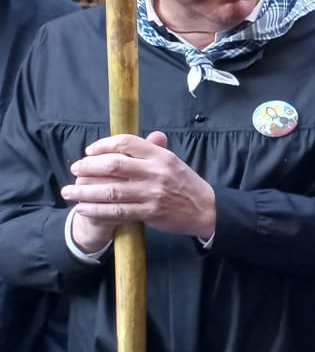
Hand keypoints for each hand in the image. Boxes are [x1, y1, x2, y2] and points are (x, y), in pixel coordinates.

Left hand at [62, 131, 216, 244]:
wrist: (207, 210)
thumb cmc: (186, 184)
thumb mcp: (173, 162)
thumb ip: (152, 149)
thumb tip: (131, 139)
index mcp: (161, 156)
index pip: (126, 143)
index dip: (103, 145)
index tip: (89, 151)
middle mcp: (156, 172)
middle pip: (113, 165)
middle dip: (88, 167)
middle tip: (75, 169)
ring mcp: (152, 193)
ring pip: (110, 191)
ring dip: (85, 191)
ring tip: (69, 191)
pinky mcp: (150, 212)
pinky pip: (117, 211)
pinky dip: (96, 210)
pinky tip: (83, 209)